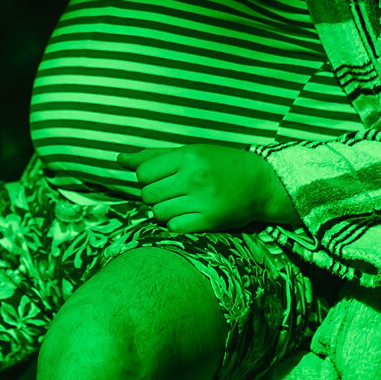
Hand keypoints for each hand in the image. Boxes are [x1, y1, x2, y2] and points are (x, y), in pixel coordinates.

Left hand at [125, 141, 301, 232]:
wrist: (261, 183)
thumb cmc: (221, 164)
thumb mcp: (190, 152)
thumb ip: (154, 156)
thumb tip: (119, 159)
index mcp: (188, 156)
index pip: (143, 173)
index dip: (147, 178)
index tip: (161, 179)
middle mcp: (194, 177)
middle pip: (147, 195)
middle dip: (154, 196)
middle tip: (172, 192)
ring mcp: (202, 200)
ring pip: (158, 213)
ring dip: (164, 211)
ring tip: (181, 204)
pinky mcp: (210, 220)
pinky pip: (174, 227)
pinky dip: (176, 223)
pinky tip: (188, 215)